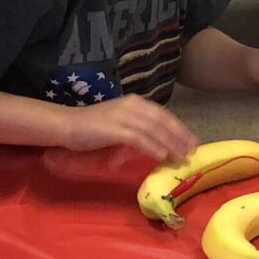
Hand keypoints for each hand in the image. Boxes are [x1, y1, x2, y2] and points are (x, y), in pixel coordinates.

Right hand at [57, 94, 194, 162]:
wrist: (66, 125)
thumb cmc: (92, 129)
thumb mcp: (119, 127)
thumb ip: (137, 132)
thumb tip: (157, 145)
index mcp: (134, 103)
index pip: (163, 114)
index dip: (179, 128)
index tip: (192, 140)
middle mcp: (132, 105)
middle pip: (162, 121)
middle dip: (179, 136)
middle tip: (192, 150)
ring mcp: (123, 116)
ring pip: (153, 130)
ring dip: (169, 143)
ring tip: (181, 156)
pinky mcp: (114, 128)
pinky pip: (138, 138)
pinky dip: (152, 147)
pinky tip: (161, 156)